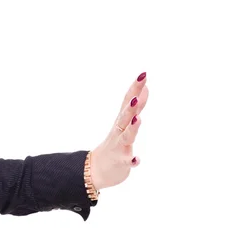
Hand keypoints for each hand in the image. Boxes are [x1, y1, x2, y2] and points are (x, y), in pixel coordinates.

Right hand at [90, 72, 148, 189]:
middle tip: (137, 93)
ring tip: (138, 119)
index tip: (143, 74)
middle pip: (126, 115)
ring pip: (126, 135)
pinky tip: (137, 159)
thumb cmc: (115, 142)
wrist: (97, 169)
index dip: (135, 87)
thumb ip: (136, 106)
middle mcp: (119, 130)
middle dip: (132, 104)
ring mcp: (119, 145)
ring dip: (132, 128)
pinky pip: (127, 161)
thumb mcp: (125, 121)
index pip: (128, 100)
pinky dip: (132, 160)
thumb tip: (145, 88)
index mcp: (121, 119)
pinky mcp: (121, 161)